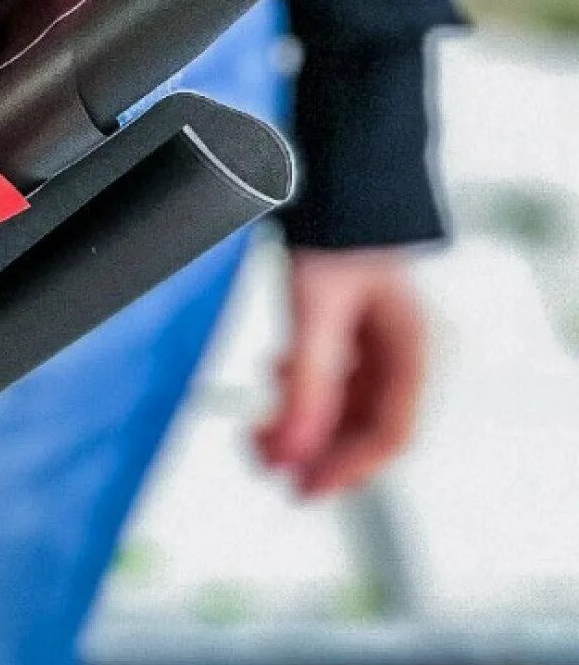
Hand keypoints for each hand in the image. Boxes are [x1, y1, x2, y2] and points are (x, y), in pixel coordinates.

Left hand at [254, 248, 426, 497]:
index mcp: (410, 350)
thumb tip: (286, 451)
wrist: (337, 175)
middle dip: (313, 448)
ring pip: (342, 401)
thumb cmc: (339, 229)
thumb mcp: (314, 308)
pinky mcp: (350, 325)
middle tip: (266, 469)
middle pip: (362, 423)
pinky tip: (271, 377)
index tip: (303, 490)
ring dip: (300, 420)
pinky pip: (330, 373)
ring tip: (255, 432)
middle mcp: (399, 350)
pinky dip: (299, 386)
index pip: (388, 432)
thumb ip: (304, 380)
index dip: (347, 468)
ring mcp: (376, 338)